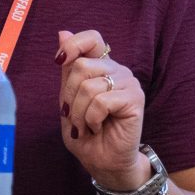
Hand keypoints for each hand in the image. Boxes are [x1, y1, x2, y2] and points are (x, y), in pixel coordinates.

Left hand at [55, 28, 146, 188]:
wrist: (103, 162)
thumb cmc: (86, 133)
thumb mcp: (68, 100)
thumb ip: (67, 70)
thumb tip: (62, 32)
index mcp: (102, 67)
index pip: (92, 38)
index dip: (73, 46)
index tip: (59, 61)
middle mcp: (118, 71)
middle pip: (81, 66)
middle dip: (68, 96)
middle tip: (74, 115)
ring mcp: (129, 84)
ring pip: (89, 86)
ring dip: (79, 113)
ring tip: (85, 126)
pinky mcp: (135, 100)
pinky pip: (102, 101)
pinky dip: (91, 118)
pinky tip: (97, 127)